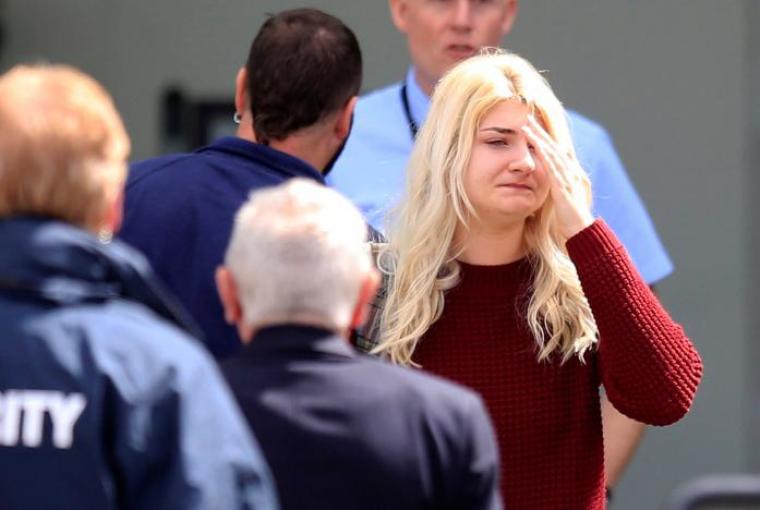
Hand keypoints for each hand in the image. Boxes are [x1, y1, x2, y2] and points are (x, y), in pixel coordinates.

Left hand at [522, 116, 593, 239]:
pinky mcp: (564, 188)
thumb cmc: (568, 216)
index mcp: (567, 172)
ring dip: (539, 139)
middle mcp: (569, 171)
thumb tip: (543, 176)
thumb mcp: (558, 195)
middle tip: (526, 116)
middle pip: (553, 146)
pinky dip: (545, 157)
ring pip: (552, 154)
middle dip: (539, 130)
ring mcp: (567, 178)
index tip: (530, 123)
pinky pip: (553, 169)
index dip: (542, 135)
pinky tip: (537, 147)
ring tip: (526, 127)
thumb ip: (552, 184)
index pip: (554, 149)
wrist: (581, 231)